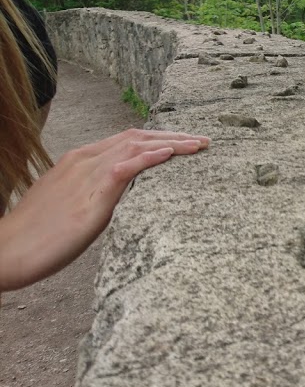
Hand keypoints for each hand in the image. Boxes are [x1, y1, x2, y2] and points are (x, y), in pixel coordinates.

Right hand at [0, 129, 209, 291]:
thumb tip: (122, 195)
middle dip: (173, 135)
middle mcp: (84, 161)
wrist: (7, 251)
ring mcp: (86, 176)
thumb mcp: (72, 203)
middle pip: (137, 136)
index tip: (186, 140)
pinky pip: (124, 168)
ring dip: (172, 143)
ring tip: (198, 145)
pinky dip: (149, 158)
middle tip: (203, 141)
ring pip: (136, 146)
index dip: (159, 136)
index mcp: (80, 160)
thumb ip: (97, 192)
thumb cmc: (37, 233)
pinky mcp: (90, 197)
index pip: (127, 138)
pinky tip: (170, 154)